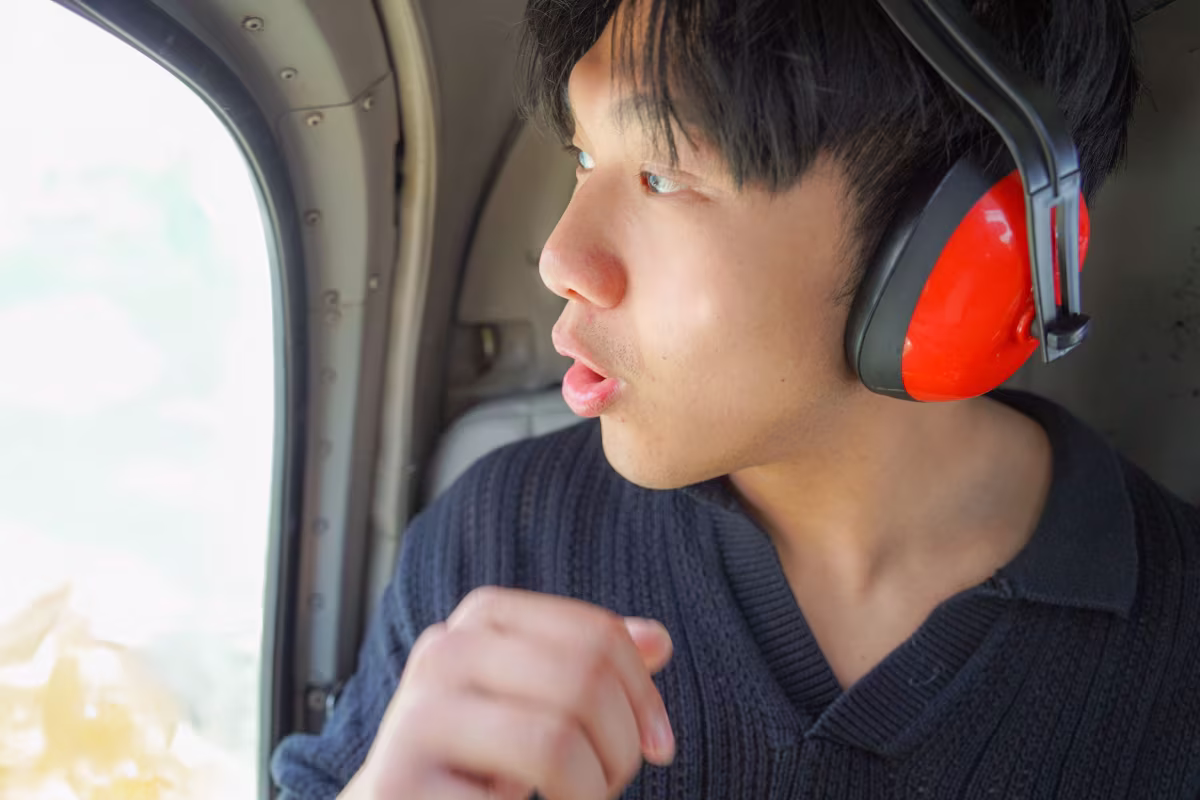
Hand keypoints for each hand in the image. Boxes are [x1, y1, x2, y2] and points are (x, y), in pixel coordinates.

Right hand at [342, 587, 674, 799]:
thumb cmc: (478, 761)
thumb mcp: (540, 703)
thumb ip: (592, 668)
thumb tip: (658, 640)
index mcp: (484, 617)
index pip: (597, 635)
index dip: (643, 694)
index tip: (658, 743)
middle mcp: (445, 652)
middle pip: (583, 680)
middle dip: (621, 746)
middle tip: (609, 784)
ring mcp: (418, 715)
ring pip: (555, 740)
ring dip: (591, 789)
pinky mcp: (401, 780)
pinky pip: (514, 799)